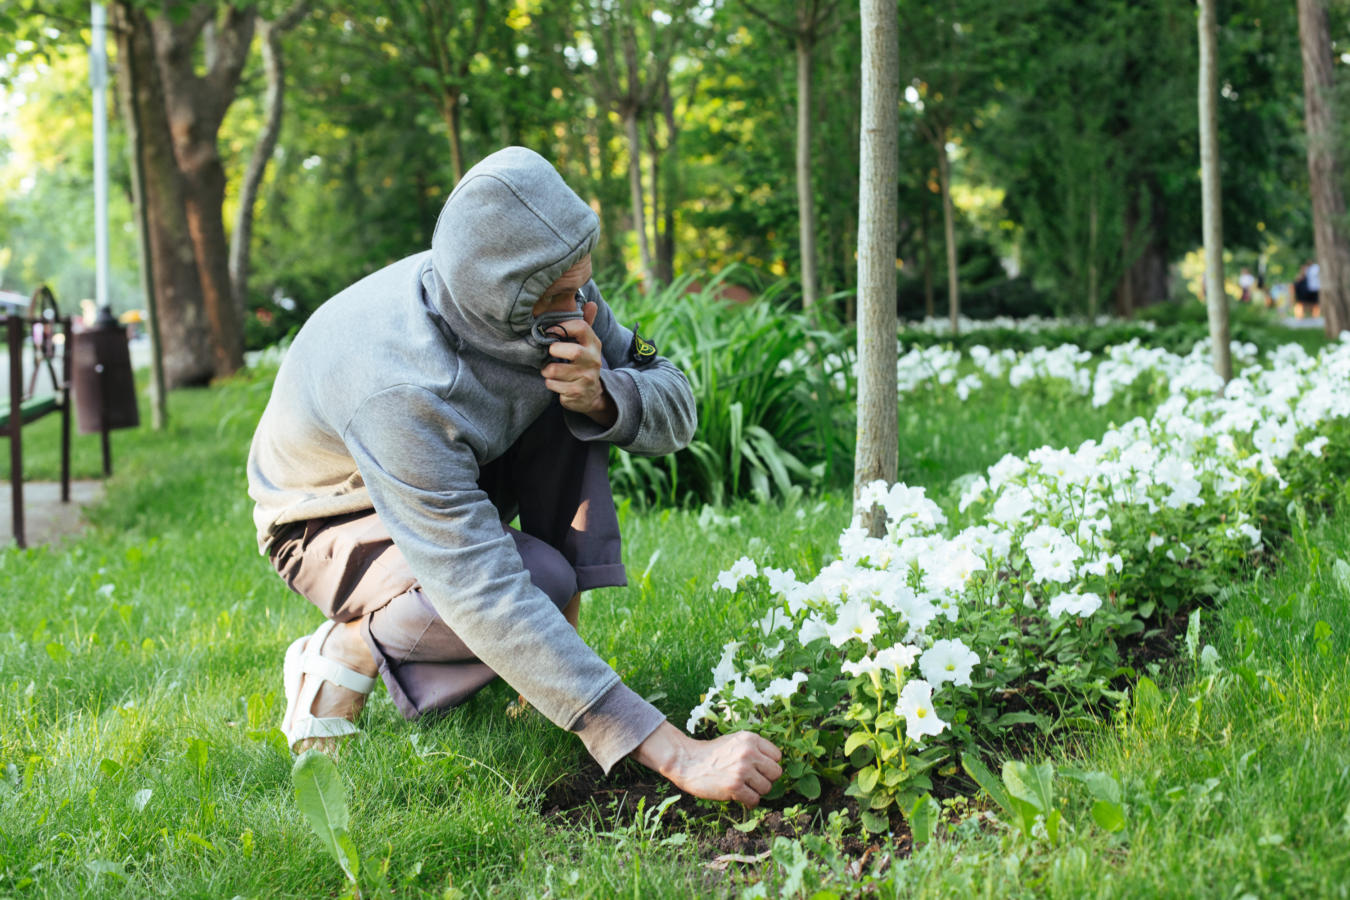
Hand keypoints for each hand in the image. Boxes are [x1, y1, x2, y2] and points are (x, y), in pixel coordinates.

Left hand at [541, 301, 616, 426]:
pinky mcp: (577, 392)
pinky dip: (549, 383)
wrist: (593, 394)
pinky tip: (556, 382)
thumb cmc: (583, 363)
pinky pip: (553, 385)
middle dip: (554, 351)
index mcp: (594, 344)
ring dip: (546, 370)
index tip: (550, 332)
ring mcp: (586, 378)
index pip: (582, 328)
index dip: (562, 327)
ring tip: (550, 370)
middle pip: (573, 351)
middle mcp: (593, 360)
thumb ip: (586, 323)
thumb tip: (591, 303)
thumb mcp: (587, 344)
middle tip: (549, 354)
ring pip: (555, 370)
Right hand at [631, 721, 782, 807]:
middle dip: (766, 780)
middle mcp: (749, 752)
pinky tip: (738, 796)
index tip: (758, 769)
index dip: (768, 765)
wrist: (688, 762)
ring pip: (767, 788)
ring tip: (743, 787)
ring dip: (756, 792)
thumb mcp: (735, 741)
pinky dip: (748, 802)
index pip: (777, 756)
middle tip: (752, 781)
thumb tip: (774, 766)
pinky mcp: (734, 786)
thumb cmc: (713, 754)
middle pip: (776, 773)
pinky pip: (755, 800)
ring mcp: (742, 769)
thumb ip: (754, 749)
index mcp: (751, 739)